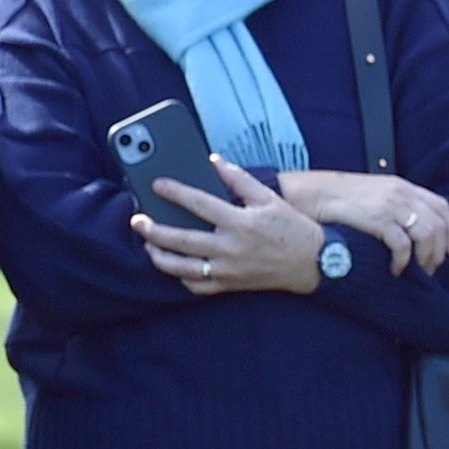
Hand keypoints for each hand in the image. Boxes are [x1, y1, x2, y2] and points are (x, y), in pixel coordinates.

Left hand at [135, 161, 334, 295]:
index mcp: (240, 222)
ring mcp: (228, 270)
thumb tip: (213, 161)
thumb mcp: (268, 197)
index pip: (198, 204)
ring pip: (182, 268)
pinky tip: (172, 265)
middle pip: (181, 240)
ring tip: (148, 244)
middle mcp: (231, 248)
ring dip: (159, 256)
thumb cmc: (290, 227)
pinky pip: (197, 286)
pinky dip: (180, 277)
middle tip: (137, 220)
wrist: (312, 262)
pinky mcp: (230, 285)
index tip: (157, 185)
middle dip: (154, 229)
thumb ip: (238, 178)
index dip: (174, 192)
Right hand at [275, 168, 448, 275]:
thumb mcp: (374, 196)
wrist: (311, 195)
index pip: (441, 207)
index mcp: (403, 187)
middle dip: (439, 251)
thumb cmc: (340, 200)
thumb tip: (411, 230)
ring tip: (416, 272)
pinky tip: (396, 270)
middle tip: (430, 269)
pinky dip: (404, 261)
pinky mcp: (378, 219)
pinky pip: (403, 245)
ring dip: (426, 258)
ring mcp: (391, 205)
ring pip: (427, 235)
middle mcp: (402, 194)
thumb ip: (395, 207)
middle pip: (439, 224)